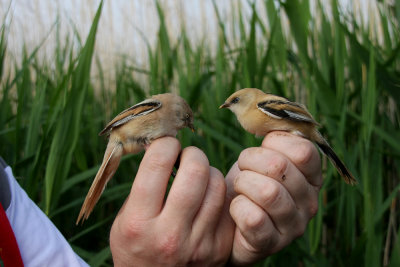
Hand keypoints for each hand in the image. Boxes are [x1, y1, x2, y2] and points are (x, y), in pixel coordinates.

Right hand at [109, 137, 233, 265]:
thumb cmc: (136, 247)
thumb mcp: (125, 220)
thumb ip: (142, 186)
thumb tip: (165, 147)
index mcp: (139, 223)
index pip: (157, 165)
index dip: (165, 145)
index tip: (167, 146)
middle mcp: (170, 235)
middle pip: (195, 171)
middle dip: (193, 153)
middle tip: (187, 157)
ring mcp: (199, 244)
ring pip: (217, 184)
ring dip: (208, 171)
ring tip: (198, 176)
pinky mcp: (220, 248)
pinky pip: (227, 204)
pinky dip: (218, 193)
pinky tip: (207, 196)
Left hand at [226, 131, 322, 264]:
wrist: (229, 220)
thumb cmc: (249, 180)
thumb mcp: (263, 154)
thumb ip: (273, 134)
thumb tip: (269, 110)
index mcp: (312, 176)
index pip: (303, 150)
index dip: (273, 143)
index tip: (261, 148)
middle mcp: (310, 202)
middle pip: (280, 167)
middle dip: (250, 160)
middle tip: (244, 168)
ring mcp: (293, 226)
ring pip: (268, 192)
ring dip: (242, 183)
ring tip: (240, 186)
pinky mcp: (271, 242)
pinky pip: (251, 217)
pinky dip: (236, 207)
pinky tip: (236, 208)